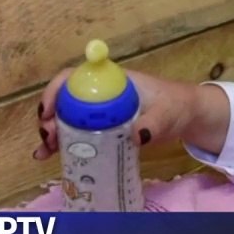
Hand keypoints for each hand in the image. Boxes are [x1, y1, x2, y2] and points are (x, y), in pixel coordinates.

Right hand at [33, 67, 230, 159]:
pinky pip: (77, 134)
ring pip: (67, 118)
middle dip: (51, 117)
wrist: (188, 117)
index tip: (49, 111)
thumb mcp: (167, 114)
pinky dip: (62, 144)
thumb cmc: (177, 106)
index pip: (75, 76)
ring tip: (45, 151)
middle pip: (65, 99)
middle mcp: (101, 94)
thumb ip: (154, 124)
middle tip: (50, 137)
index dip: (56, 90)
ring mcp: (100, 112)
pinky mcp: (103, 129)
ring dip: (53, 133)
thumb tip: (136, 136)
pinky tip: (48, 157)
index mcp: (112, 81)